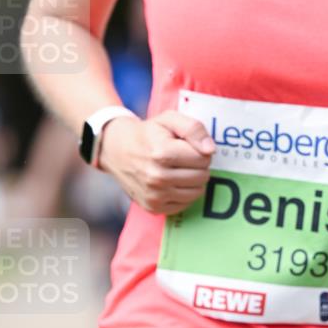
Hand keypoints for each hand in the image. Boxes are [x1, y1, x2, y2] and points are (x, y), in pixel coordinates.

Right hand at [98, 109, 214, 214]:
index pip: (203, 158)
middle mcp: (157, 177)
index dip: (200, 150)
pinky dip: (184, 193)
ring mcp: (154, 195)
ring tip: (179, 169)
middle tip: (183, 158)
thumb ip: (193, 128)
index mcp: (162, 153)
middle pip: (202, 176)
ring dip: (193, 180)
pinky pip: (185, 204)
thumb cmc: (148, 133)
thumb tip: (210, 150)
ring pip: (197, 192)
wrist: (117, 150)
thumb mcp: (169, 119)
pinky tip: (173, 182)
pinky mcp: (153, 207)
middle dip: (198, 165)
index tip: (187, 146)